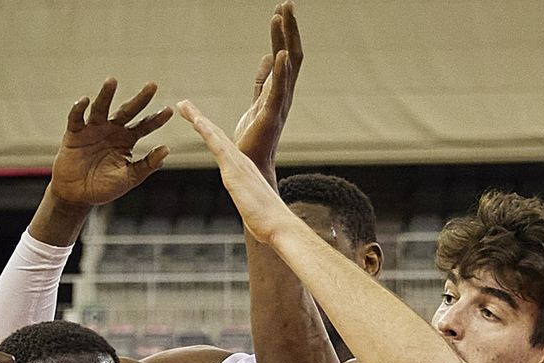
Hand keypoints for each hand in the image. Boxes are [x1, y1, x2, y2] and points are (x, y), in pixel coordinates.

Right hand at [48, 79, 171, 208]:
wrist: (78, 195)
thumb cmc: (103, 187)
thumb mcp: (130, 177)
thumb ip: (147, 165)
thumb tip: (167, 149)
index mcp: (126, 140)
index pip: (144, 126)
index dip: (156, 119)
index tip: (170, 111)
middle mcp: (111, 130)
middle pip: (127, 111)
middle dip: (140, 99)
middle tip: (153, 86)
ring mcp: (93, 129)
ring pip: (101, 108)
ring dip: (106, 95)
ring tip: (112, 81)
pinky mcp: (74, 133)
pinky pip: (76, 118)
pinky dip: (79, 109)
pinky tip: (84, 100)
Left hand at [179, 98, 300, 245]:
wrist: (281, 227)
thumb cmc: (270, 226)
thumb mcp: (255, 216)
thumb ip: (251, 211)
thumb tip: (254, 220)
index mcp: (245, 173)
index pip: (224, 150)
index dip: (211, 135)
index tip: (200, 124)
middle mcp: (243, 163)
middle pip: (217, 137)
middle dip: (200, 120)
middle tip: (185, 106)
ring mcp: (239, 165)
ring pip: (214, 135)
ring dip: (198, 118)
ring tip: (183, 105)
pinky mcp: (234, 170)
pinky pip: (217, 144)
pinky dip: (205, 129)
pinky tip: (195, 119)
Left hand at [232, 2, 302, 174]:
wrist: (252, 165)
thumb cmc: (254, 138)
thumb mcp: (258, 101)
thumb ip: (264, 80)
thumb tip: (268, 58)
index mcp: (280, 89)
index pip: (285, 55)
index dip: (283, 32)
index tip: (281, 9)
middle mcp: (284, 94)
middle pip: (291, 54)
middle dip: (289, 28)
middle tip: (287, 2)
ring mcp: (280, 104)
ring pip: (288, 65)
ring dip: (285, 39)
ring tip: (282, 15)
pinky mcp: (271, 115)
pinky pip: (278, 89)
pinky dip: (280, 70)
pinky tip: (280, 51)